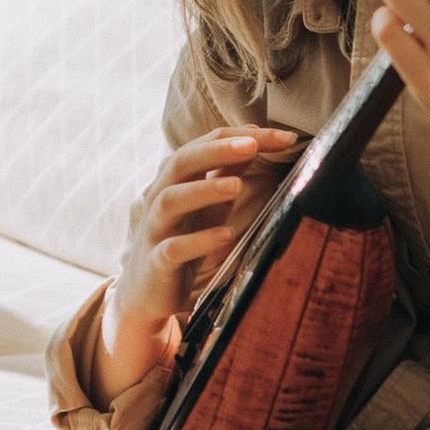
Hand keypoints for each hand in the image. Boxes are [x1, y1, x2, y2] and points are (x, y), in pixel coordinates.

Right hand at [94, 125, 300, 396]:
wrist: (146, 292)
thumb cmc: (181, 241)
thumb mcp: (206, 205)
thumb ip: (224, 174)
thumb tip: (253, 141)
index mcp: (173, 180)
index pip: (203, 145)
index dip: (239, 137)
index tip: (283, 137)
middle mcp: (159, 198)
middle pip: (180, 163)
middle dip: (215, 150)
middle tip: (252, 145)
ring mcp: (155, 230)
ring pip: (170, 200)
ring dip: (203, 190)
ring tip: (236, 185)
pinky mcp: (157, 262)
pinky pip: (174, 248)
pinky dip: (199, 240)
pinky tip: (226, 235)